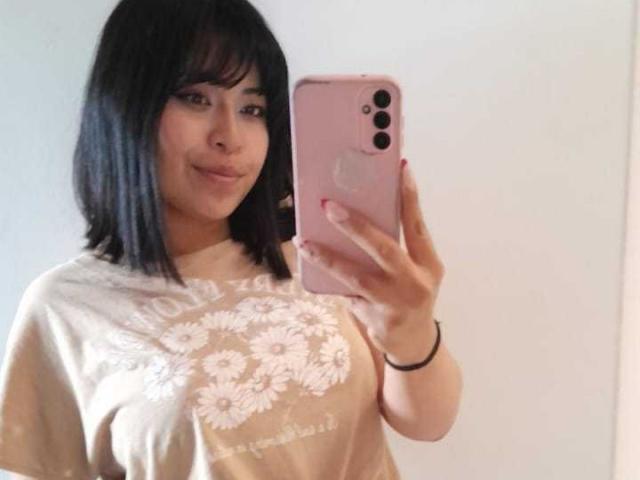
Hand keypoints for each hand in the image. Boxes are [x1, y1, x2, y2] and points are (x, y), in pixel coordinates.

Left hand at [292, 159, 445, 364]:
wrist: (414, 343)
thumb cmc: (410, 296)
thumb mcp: (414, 271)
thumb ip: (397, 248)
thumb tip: (359, 214)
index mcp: (429, 264)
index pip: (418, 226)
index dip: (410, 198)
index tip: (401, 169)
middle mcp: (415, 283)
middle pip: (384, 249)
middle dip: (356, 226)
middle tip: (330, 206)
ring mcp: (395, 303)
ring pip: (355, 276)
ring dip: (327, 257)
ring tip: (304, 241)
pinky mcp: (376, 319)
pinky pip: (346, 293)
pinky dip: (328, 279)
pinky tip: (311, 264)